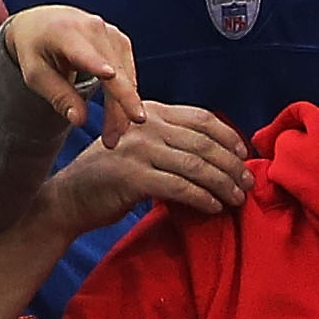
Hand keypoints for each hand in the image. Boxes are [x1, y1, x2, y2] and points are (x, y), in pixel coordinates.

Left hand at [4, 6, 142, 131]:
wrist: (44, 23)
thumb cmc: (36, 50)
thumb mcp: (36, 74)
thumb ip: (58, 96)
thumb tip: (79, 121)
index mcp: (65, 32)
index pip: (83, 52)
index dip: (97, 64)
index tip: (109, 76)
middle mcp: (93, 28)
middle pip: (113, 71)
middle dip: (118, 105)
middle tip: (114, 139)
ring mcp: (111, 33)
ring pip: (125, 77)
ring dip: (122, 109)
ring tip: (112, 137)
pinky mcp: (121, 41)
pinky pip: (128, 75)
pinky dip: (126, 98)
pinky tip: (119, 118)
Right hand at [44, 101, 250, 231]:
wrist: (70, 197)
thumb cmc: (109, 175)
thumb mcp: (140, 145)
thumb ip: (170, 140)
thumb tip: (215, 153)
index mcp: (150, 111)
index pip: (201, 119)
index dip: (228, 136)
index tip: (244, 155)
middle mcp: (145, 124)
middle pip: (203, 142)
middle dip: (232, 165)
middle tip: (248, 183)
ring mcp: (138, 149)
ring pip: (196, 166)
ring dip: (223, 184)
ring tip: (237, 198)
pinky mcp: (133, 176)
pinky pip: (180, 187)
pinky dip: (202, 198)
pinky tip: (214, 207)